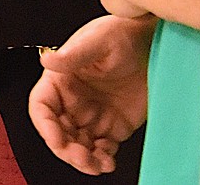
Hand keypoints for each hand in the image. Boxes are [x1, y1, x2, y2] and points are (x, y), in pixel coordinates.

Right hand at [28, 15, 154, 174]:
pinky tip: (109, 162)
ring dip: (83, 160)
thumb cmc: (123, 33)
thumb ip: (73, 54)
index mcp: (61, 79)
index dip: (45, 126)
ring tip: (97, 164)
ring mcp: (92, 115)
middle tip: (82, 157)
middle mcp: (72, 100)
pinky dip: (102, 161)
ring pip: (78, 146)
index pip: (41, 107)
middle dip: (66, 149)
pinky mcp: (113, 126)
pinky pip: (102, 150)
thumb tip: (48, 60)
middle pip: (58, 132)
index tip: (56, 138)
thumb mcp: (98, 40)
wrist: (158, 44)